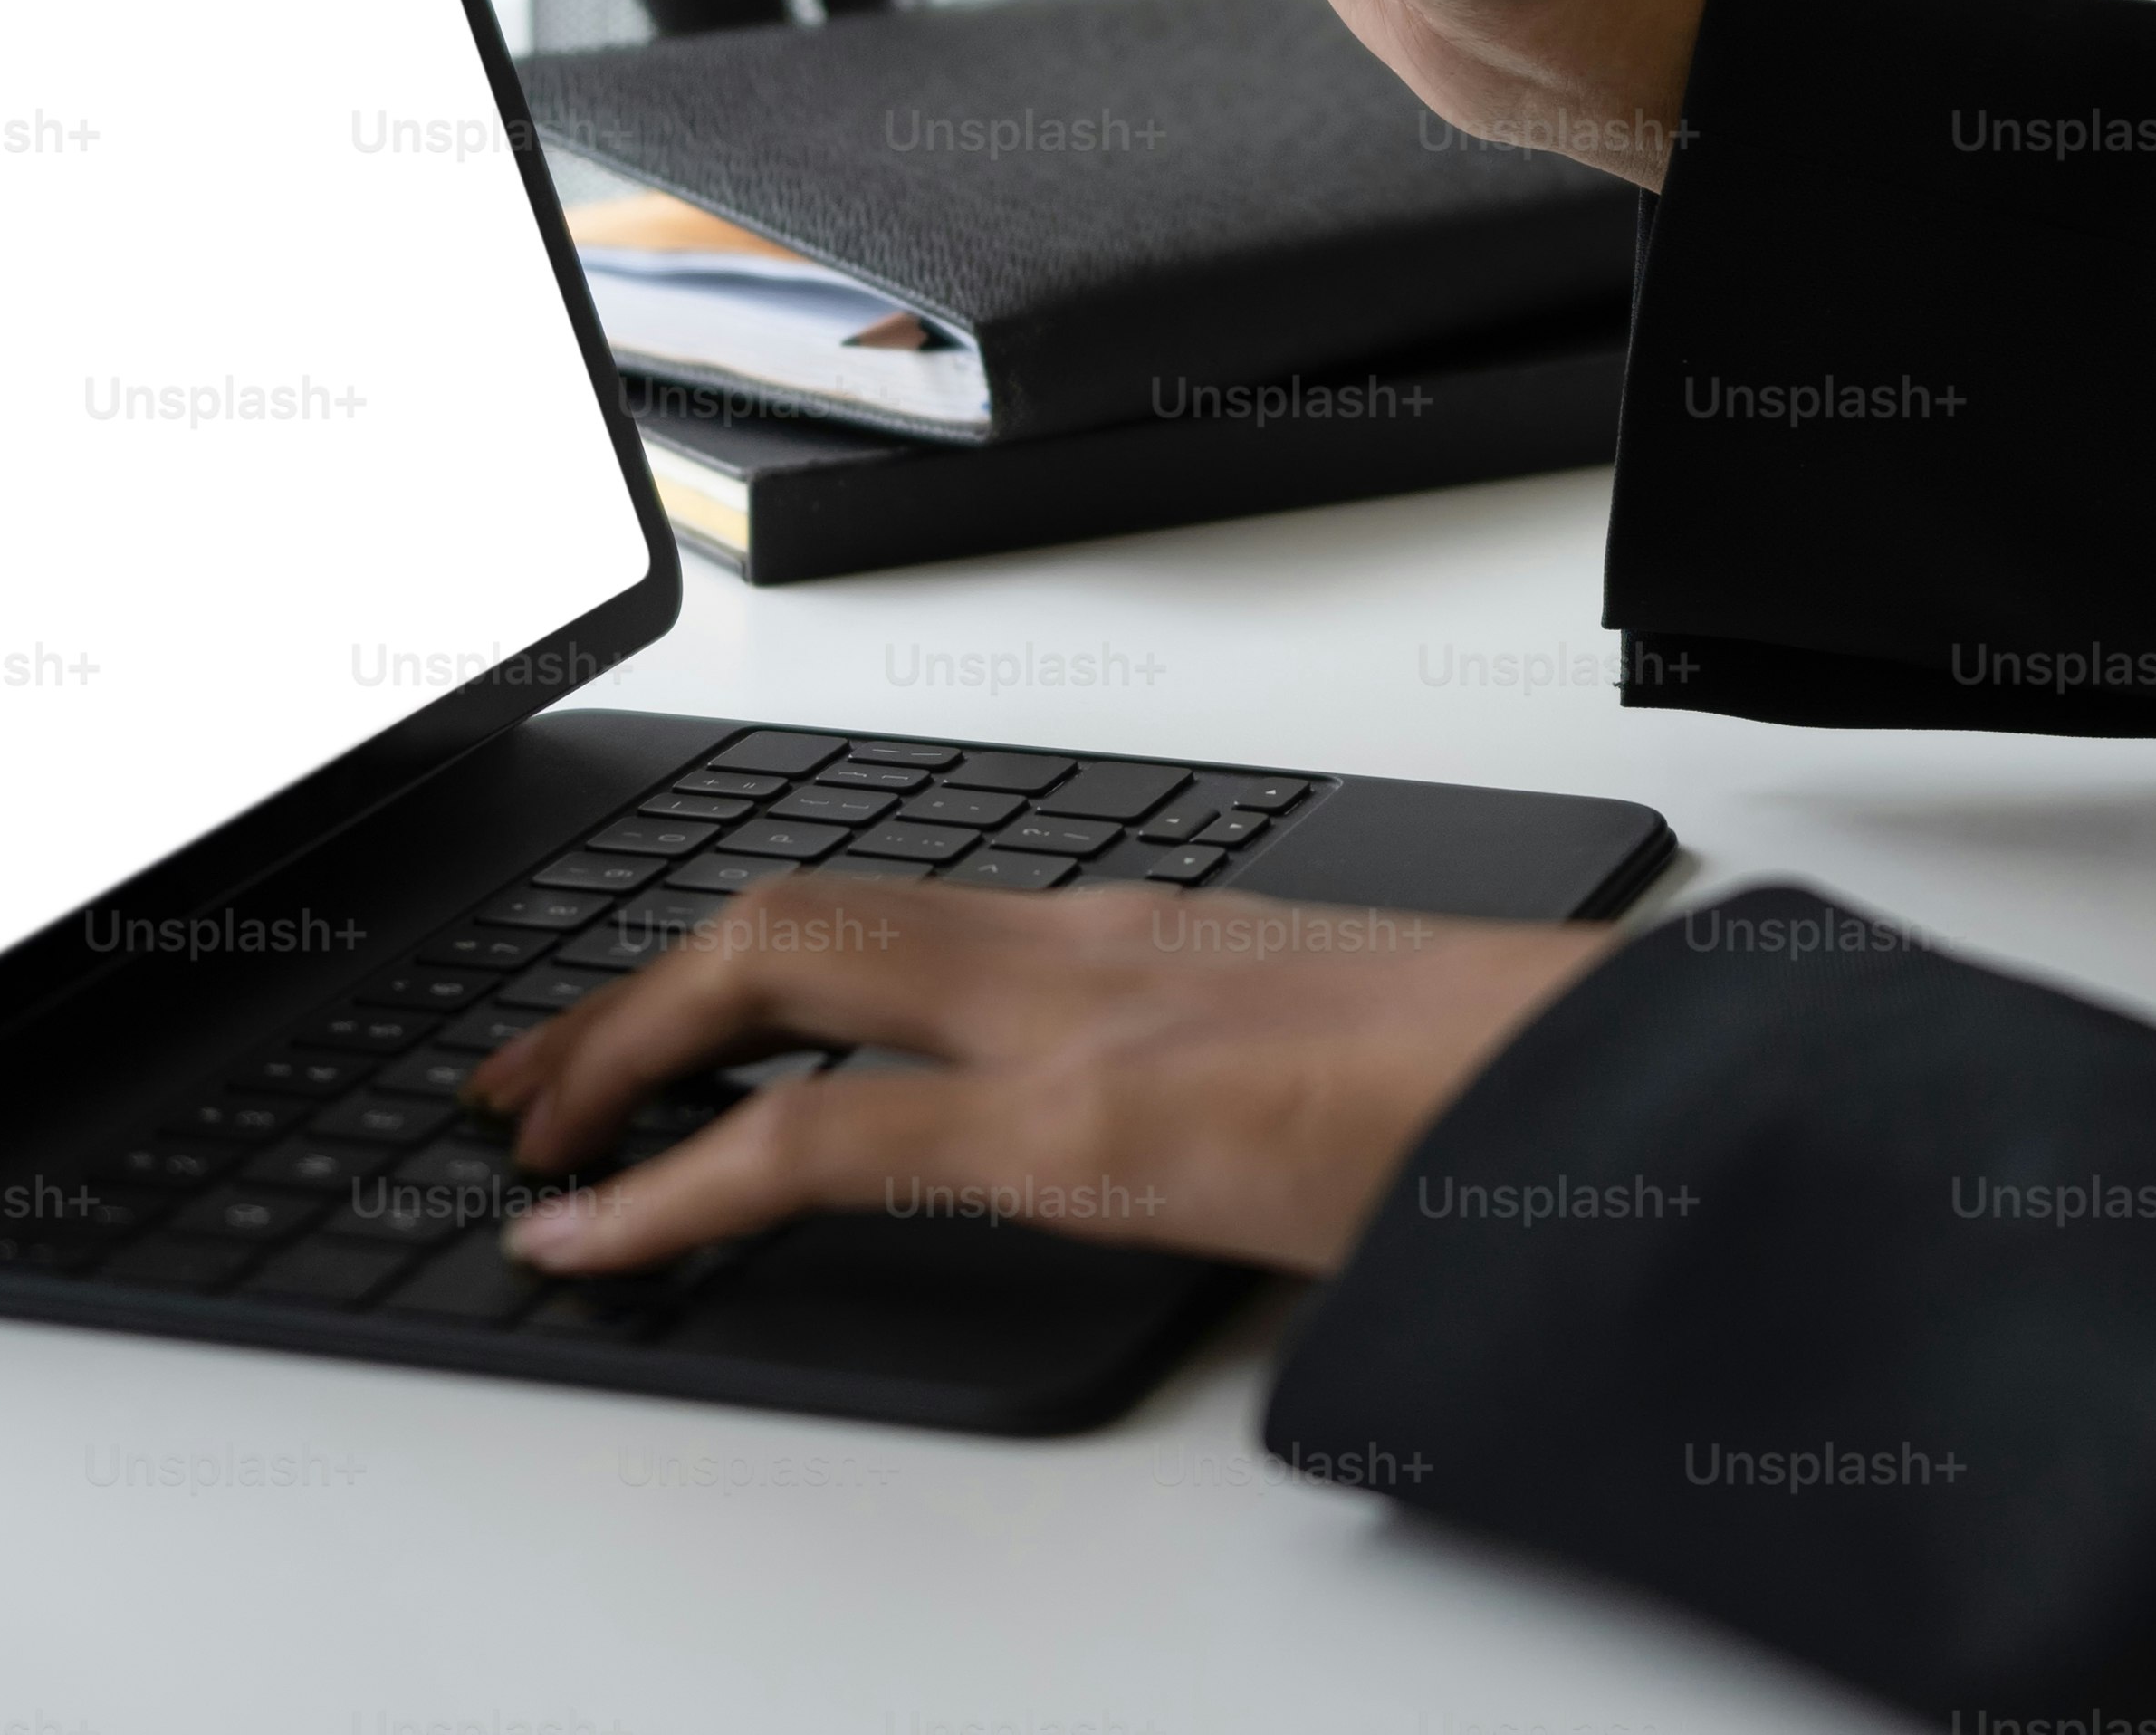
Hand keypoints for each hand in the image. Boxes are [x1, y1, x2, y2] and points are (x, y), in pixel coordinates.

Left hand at [463, 879, 1621, 1276]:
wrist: (1630, 1083)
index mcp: (1150, 934)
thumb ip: (1235, 1103)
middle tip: (526, 1080)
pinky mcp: (1085, 1120)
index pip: (897, 915)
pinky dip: (672, 1183)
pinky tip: (592, 1241)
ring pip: (779, 970)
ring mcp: (1080, 1014)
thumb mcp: (1333, 1088)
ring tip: (525, 1143)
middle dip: (632, 992)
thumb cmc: (1518, 1089)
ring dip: (623, 1050)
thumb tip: (1203, 1162)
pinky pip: (819, 1135)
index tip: (659, 1030)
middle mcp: (1092, 941)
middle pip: (798, 913)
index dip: (742, 965)